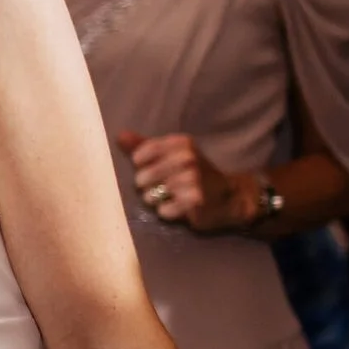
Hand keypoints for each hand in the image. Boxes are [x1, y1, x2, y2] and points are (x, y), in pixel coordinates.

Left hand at [118, 131, 249, 232]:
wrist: (227, 197)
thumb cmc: (191, 173)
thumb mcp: (170, 154)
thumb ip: (143, 145)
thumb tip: (120, 135)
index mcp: (181, 143)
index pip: (139, 155)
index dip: (140, 167)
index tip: (149, 168)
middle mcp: (187, 158)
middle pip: (141, 178)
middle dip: (146, 187)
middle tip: (161, 187)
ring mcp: (193, 179)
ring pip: (150, 196)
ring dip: (156, 200)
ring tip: (170, 197)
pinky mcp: (196, 200)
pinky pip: (163, 210)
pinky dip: (167, 212)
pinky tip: (179, 207)